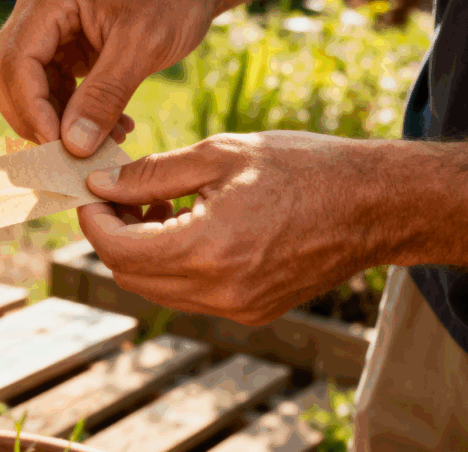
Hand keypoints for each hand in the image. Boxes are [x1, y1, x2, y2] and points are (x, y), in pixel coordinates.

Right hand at [0, 0, 216, 156]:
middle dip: (35, 119)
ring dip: (56, 121)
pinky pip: (50, 87)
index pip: (16, 62)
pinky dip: (71, 113)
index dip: (32, 110)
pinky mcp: (61, 44)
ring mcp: (47, 26)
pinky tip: (109, 128)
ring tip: (103, 143)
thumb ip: (105, 95)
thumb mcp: (144, 46)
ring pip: (26, 87)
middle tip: (73, 154)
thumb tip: (73, 146)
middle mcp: (37, 8)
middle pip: (8, 75)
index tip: (61, 147)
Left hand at [78, 131, 385, 325]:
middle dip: (112, 235)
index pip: (117, 250)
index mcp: (206, 250)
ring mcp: (237, 309)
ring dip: (141, 251)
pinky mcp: (253, 312)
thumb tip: (99, 184)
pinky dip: (174, 264)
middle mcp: (218, 292)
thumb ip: (150, 173)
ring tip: (155, 204)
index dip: (93, 219)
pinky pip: (190, 295)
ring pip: (157, 289)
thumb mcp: (219, 155)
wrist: (376, 204)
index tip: (90, 190)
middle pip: (130, 275)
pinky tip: (186, 224)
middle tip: (119, 193)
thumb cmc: (302, 167)